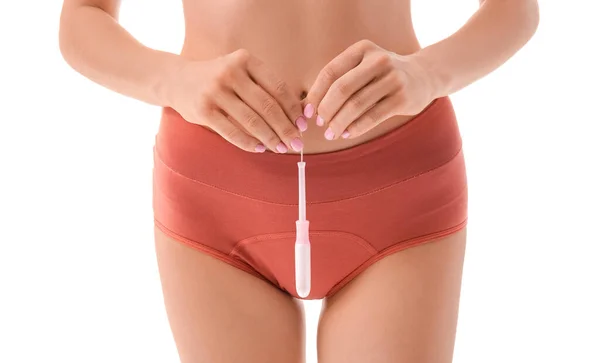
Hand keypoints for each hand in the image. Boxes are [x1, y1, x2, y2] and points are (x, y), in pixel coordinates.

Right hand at [166, 49, 306, 152]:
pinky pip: (232, 132)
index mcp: (245, 60)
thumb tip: (297, 116)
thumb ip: (264, 87)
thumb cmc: (219, 79)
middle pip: (267, 107)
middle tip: (297, 143)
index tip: (303, 125)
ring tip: (281, 148)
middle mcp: (230, 73)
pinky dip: (249, 143)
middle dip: (286, 128)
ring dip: (271, 138)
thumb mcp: (241, 72)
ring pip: (252, 121)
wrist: (176, 79)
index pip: (278, 87)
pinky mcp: (203, 111)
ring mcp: (215, 91)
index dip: (293, 109)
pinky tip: (260, 149)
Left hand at [304, 40, 437, 139]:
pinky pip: (372, 117)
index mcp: (362, 49)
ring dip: (339, 123)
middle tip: (320, 124)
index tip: (309, 111)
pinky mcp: (402, 99)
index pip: (330, 72)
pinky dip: (355, 128)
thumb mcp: (362, 67)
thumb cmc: (382, 75)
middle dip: (326, 110)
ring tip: (331, 133)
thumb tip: (307, 105)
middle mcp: (378, 61)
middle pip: (341, 89)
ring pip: (356, 105)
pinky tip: (347, 134)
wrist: (424, 76)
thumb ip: (338, 80)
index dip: (316, 94)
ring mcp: (393, 79)